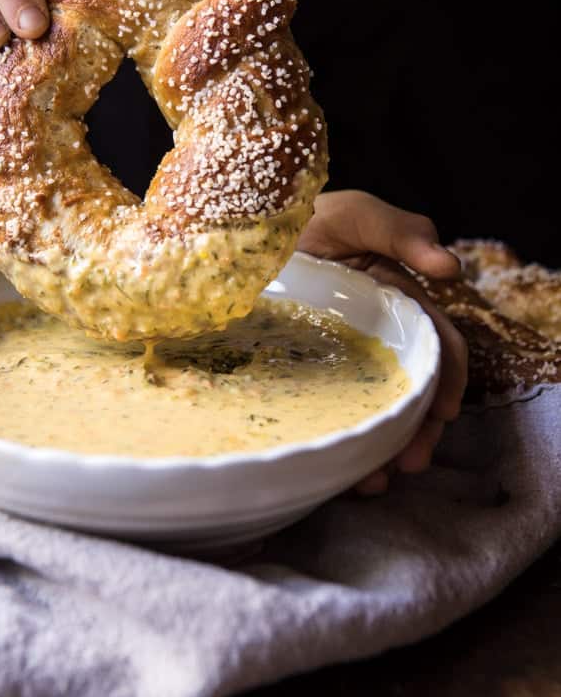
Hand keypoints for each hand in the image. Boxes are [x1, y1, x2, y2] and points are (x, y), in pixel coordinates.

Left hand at [298, 190, 467, 493]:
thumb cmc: (309, 215)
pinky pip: (325, 415)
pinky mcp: (302, 378)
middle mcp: (376, 340)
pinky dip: (340, 446)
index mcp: (399, 305)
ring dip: (383, 450)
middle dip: (418, 432)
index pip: (437, 347)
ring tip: (374, 481)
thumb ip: (402, 232)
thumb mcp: (356, 214)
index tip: (443, 410)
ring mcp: (340, 363)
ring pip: (373, 412)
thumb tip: (451, 266)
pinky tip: (339, 473)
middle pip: (410, 393)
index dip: (448, 380)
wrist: (246, 229)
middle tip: (409, 463)